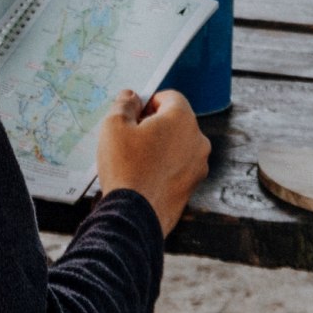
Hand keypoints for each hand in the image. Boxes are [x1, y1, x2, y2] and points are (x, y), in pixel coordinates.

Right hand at [96, 89, 209, 235]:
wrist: (134, 216)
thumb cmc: (125, 167)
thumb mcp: (114, 126)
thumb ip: (124, 104)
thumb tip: (131, 96)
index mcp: (182, 119)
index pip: (170, 97)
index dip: (149, 102)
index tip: (133, 115)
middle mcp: (197, 139)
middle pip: (175, 121)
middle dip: (154, 125)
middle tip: (129, 138)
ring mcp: (198, 165)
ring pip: (178, 145)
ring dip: (160, 147)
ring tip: (134, 160)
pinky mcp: (193, 186)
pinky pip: (178, 167)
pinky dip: (164, 167)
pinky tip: (143, 177)